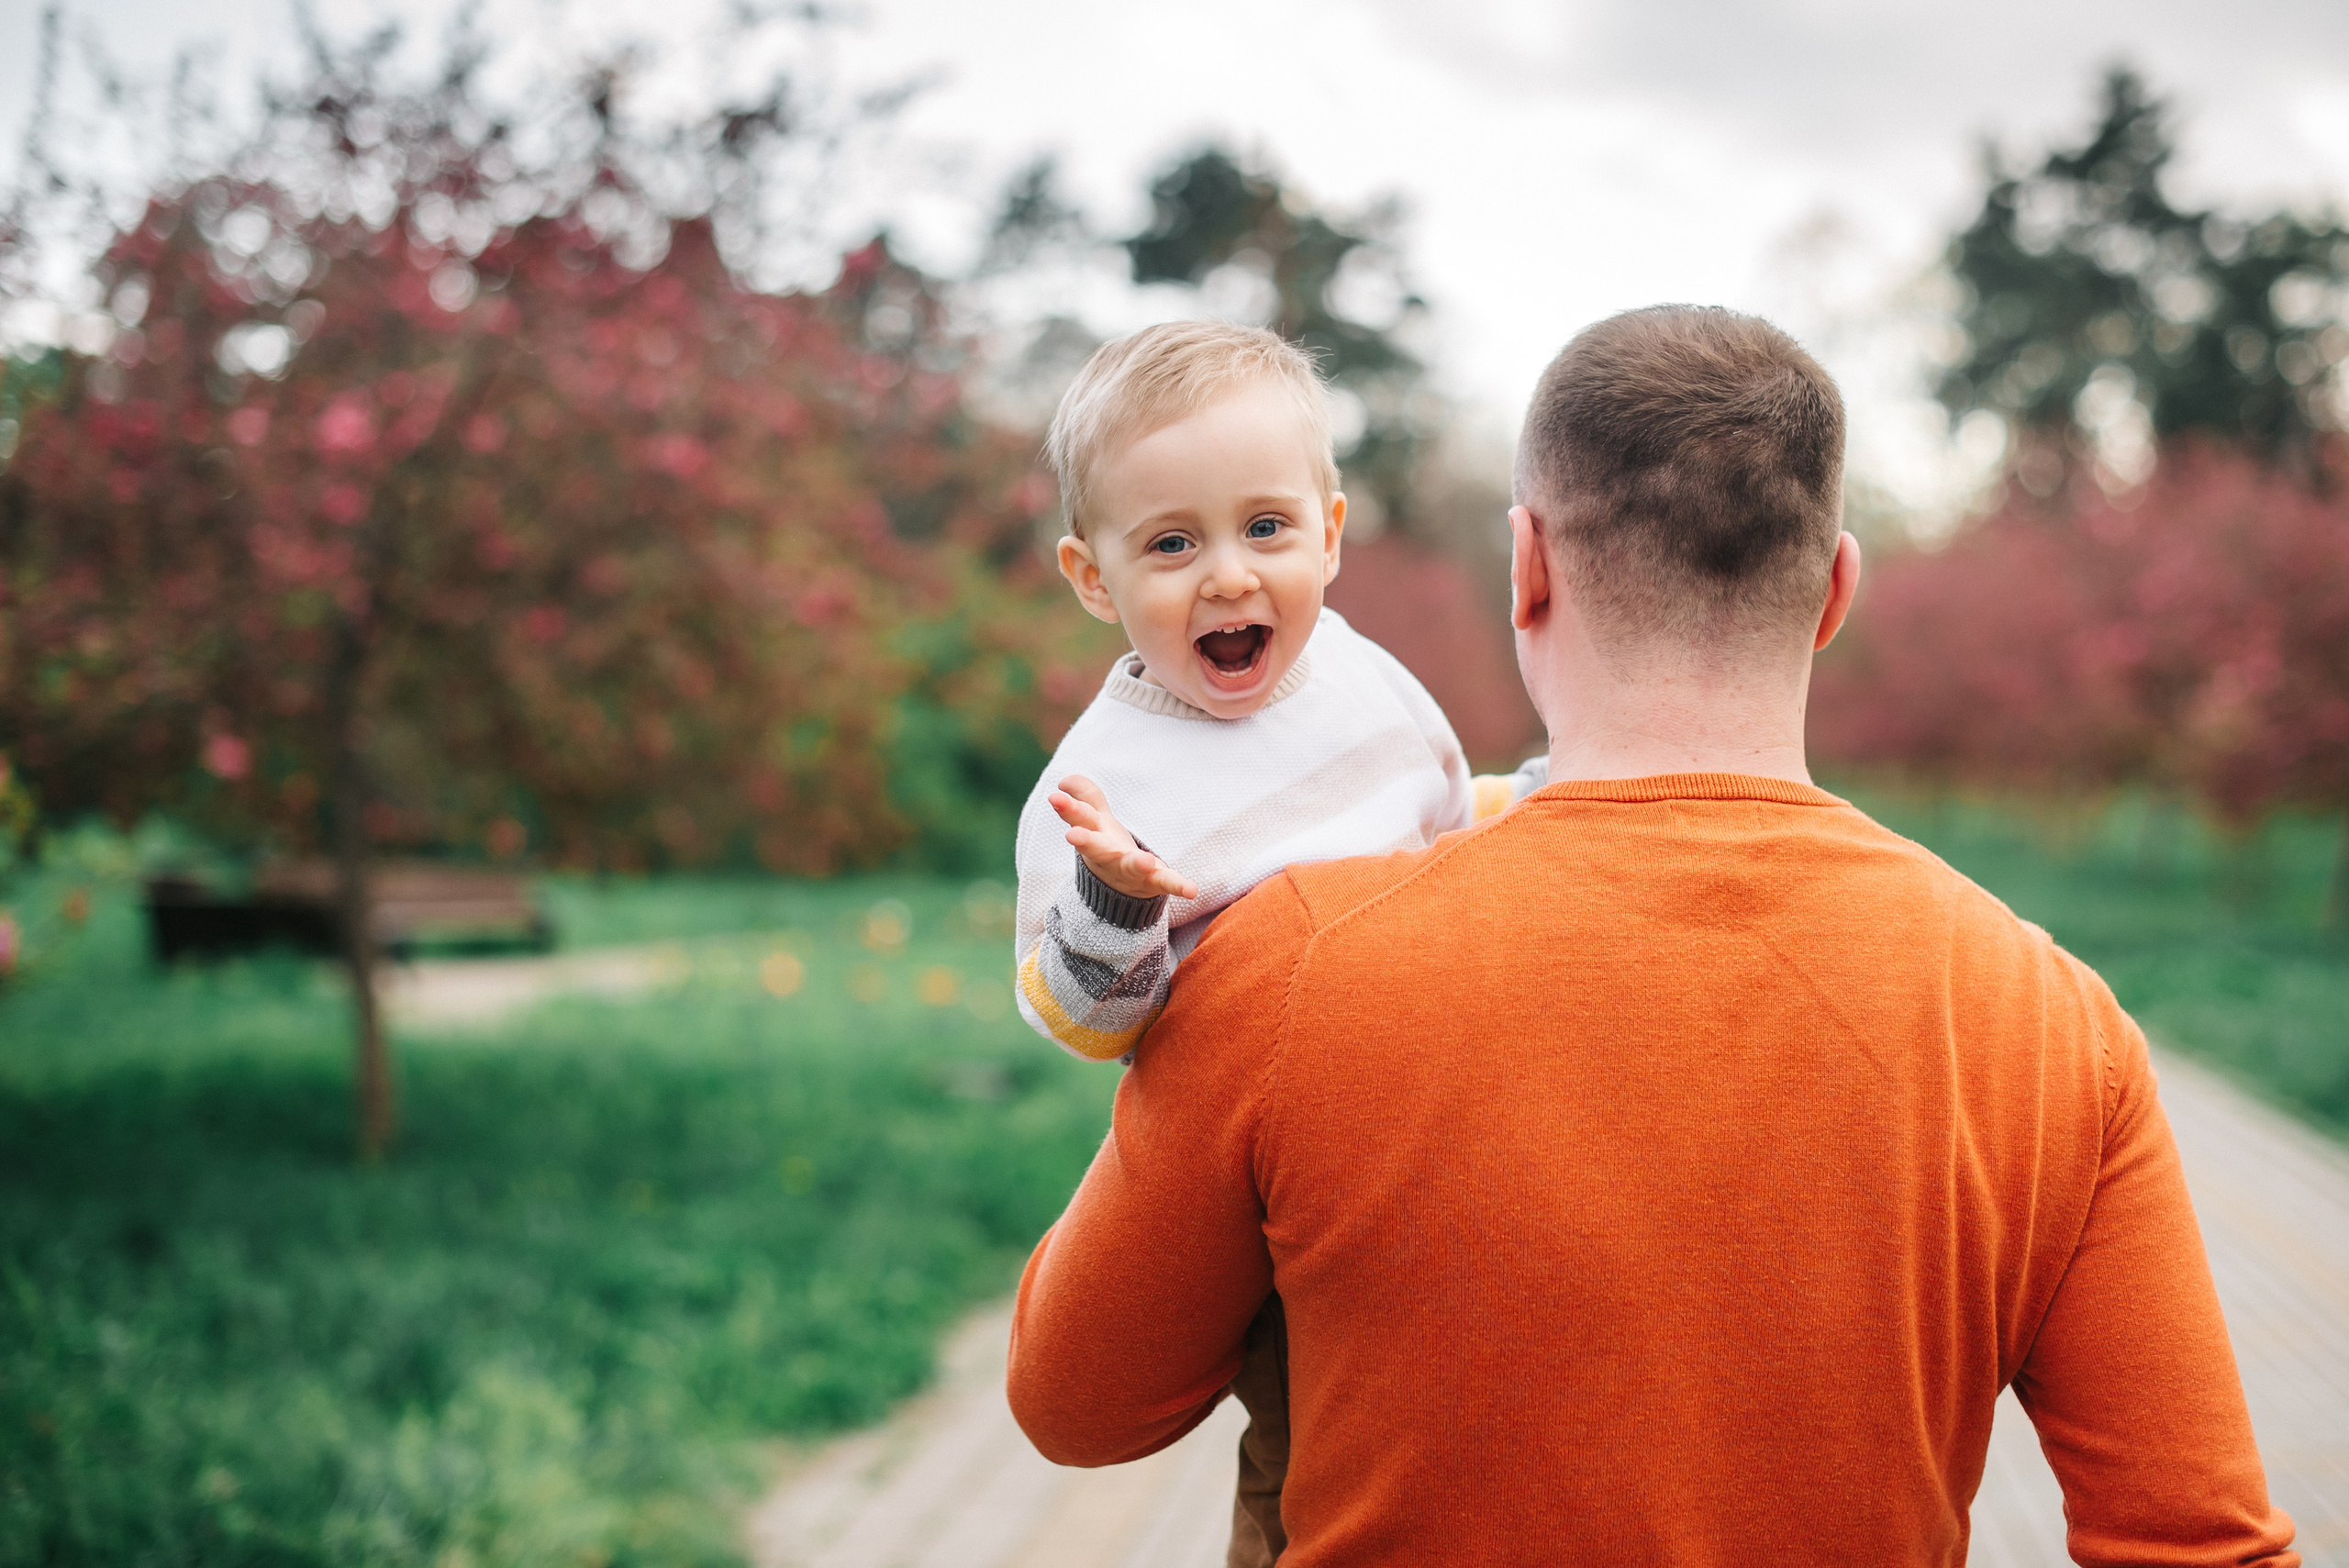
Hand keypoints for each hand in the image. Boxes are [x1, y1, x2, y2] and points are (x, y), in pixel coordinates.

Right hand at [1048, 775, 1198, 900]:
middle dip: (1084, 840)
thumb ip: (1085, 798)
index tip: (1054, 798)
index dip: (1067, 808)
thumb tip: (1065, 780)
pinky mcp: (1152, 881)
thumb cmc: (1106, 848)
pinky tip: (1191, 890)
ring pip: (1129, 866)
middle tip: (1072, 836)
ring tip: (1146, 862)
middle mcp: (1108, 854)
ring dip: (1136, 864)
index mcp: (1094, 835)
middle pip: (1094, 846)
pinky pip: (1165, 883)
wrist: (1119, 892)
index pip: (1078, 818)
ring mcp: (1129, 869)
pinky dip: (1178, 885)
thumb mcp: (1096, 821)